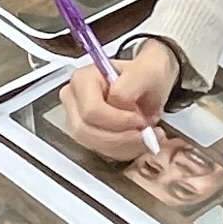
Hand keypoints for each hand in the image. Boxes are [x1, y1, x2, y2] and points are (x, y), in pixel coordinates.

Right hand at [59, 46, 179, 160]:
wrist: (148, 82)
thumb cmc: (144, 74)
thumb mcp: (145, 72)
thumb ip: (129, 85)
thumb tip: (117, 103)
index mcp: (82, 79)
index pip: (91, 111)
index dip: (118, 121)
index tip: (141, 120)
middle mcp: (74, 100)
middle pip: (88, 132)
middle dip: (121, 138)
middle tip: (146, 135)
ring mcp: (77, 119)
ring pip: (94, 145)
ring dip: (124, 147)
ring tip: (147, 138)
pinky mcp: (86, 135)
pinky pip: (102, 151)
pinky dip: (124, 151)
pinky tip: (139, 141)